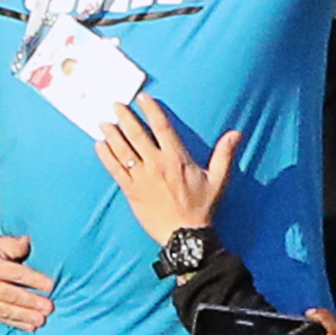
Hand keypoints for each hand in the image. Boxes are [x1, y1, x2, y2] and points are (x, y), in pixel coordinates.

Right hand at [0, 235, 54, 330]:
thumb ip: (15, 245)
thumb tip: (29, 241)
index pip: (13, 273)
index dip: (33, 280)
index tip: (50, 286)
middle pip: (9, 294)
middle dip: (30, 301)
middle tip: (49, 307)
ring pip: (4, 309)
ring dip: (24, 316)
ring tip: (41, 320)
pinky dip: (16, 323)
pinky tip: (30, 327)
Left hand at [96, 93, 240, 243]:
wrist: (184, 236)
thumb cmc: (201, 208)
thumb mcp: (218, 180)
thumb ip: (224, 154)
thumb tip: (236, 133)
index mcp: (176, 158)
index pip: (161, 127)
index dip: (151, 110)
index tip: (142, 98)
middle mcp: (156, 164)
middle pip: (136, 135)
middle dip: (124, 117)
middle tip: (115, 104)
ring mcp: (141, 178)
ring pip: (122, 150)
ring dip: (112, 134)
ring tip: (103, 122)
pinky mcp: (131, 191)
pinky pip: (115, 170)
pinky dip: (106, 157)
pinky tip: (99, 146)